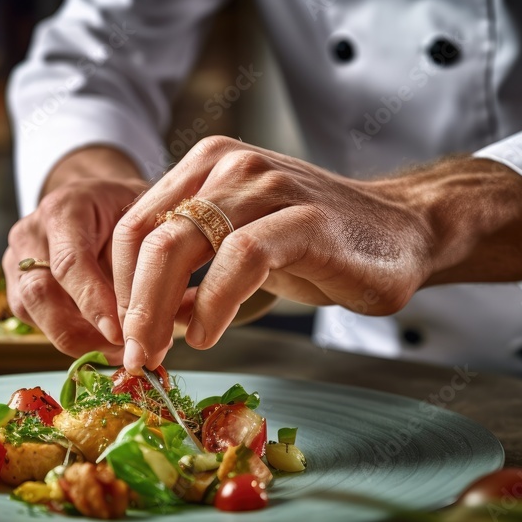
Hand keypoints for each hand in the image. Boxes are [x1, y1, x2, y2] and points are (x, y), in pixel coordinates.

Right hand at [3, 146, 146, 361]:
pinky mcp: (18, 287)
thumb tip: (176, 316)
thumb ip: (150, 261)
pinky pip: (37, 323)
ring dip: (76, 341)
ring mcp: (18, 262)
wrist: (95, 199)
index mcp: (63, 210)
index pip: (69, 263)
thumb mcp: (142, 219)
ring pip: (33, 314)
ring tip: (118, 352)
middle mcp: (30, 235)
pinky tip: (104, 346)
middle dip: (81, 333)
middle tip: (123, 352)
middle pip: (39, 295)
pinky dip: (71, 339)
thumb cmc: (124, 208)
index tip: (121, 333)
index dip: (93, 303)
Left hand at [113, 136, 521, 371]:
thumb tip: (146, 323)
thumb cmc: (317, 243)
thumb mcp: (239, 250)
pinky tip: (207, 336)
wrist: (403, 230)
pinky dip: (213, 304)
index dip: (118, 288)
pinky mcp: (303, 219)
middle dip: (129, 306)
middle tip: (133, 356)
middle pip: (148, 238)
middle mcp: (228, 166)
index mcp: (205, 166)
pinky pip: (239, 260)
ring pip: (180, 246)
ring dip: (158, 310)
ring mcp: (265, 187)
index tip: (121, 337)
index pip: (135, 226)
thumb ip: (191, 276)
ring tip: (159, 352)